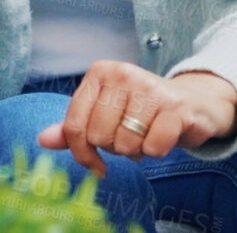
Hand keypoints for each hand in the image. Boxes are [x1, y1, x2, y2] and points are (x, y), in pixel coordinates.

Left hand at [35, 62, 236, 177]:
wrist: (194, 101)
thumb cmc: (142, 110)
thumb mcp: (105, 112)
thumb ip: (75, 127)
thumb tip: (42, 140)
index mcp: (99, 72)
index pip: (74, 125)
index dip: (81, 153)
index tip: (94, 164)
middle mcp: (123, 74)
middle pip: (99, 137)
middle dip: (115, 148)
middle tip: (131, 136)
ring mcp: (150, 87)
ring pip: (125, 144)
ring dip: (137, 150)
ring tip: (148, 133)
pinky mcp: (175, 106)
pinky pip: (153, 148)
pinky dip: (158, 150)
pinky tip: (164, 135)